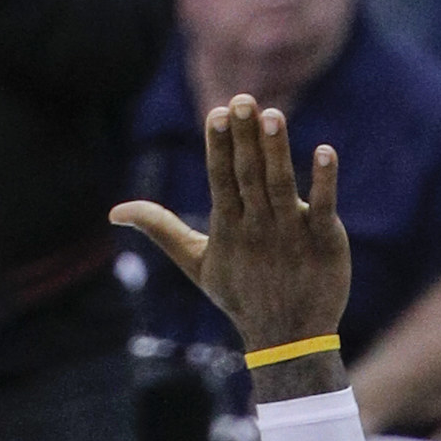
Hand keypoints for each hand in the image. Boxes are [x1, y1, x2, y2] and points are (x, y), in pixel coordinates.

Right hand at [112, 95, 348, 359]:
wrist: (288, 340)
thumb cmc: (240, 296)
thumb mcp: (196, 263)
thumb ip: (161, 229)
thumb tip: (114, 211)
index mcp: (227, 226)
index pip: (221, 179)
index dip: (219, 146)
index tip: (217, 113)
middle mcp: (258, 227)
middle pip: (249, 175)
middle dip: (244, 139)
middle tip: (242, 100)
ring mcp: (292, 234)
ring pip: (281, 186)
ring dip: (277, 151)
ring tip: (273, 115)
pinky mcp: (324, 242)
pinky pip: (323, 208)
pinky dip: (324, 183)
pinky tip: (325, 152)